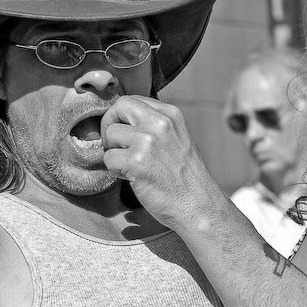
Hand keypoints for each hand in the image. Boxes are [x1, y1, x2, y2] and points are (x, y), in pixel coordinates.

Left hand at [101, 95, 221, 228]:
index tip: (124, 133)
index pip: (132, 100)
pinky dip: (115, 171)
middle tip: (115, 145)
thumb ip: (154, 125)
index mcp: (171, 114)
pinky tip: (132, 177)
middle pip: (119, 107)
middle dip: (110, 125)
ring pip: (110, 134)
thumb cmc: (185, 178)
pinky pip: (108, 159)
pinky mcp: (136, 162)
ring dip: (114, 152)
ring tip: (129, 166)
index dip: (121, 116)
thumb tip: (122, 120)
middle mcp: (160, 122)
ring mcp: (148, 141)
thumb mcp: (177, 138)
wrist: (198, 206)